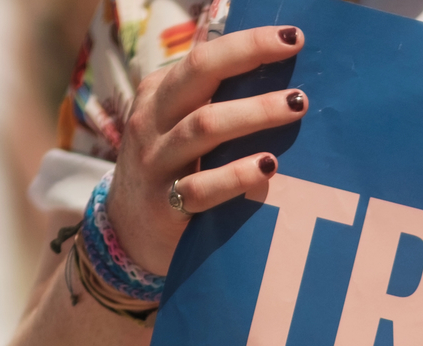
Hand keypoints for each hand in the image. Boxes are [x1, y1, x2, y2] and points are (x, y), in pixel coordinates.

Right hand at [107, 23, 309, 276]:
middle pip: (200, 74)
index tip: (292, 37)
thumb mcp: (176, 127)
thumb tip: (277, 78)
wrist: (127, 232)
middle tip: (296, 53)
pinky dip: (237, 176)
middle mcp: (152, 121)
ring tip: (294, 106)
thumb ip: (212, 103)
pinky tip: (268, 166)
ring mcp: (156, 163)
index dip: (247, 43)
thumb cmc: (172, 170)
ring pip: (204, 126)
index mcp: (159, 95)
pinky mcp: (165, 206)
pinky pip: (201, 187)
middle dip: (249, 57)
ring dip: (254, 113)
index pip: (204, 56)